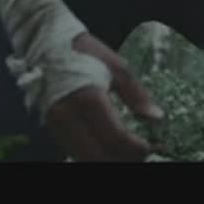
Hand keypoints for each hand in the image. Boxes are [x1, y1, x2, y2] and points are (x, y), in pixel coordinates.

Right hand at [43, 32, 165, 161]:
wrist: (46, 44)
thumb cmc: (85, 51)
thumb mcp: (116, 66)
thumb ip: (136, 94)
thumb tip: (157, 117)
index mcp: (88, 98)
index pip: (115, 137)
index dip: (137, 148)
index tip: (153, 146)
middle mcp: (68, 117)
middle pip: (99, 156)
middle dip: (125, 159)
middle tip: (144, 153)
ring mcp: (56, 126)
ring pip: (86, 158)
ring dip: (110, 159)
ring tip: (130, 152)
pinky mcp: (52, 129)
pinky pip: (75, 152)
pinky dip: (96, 155)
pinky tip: (111, 148)